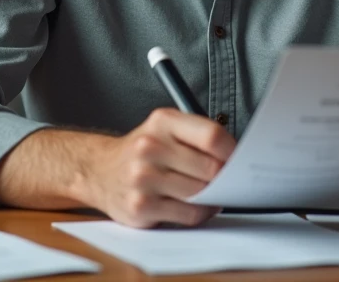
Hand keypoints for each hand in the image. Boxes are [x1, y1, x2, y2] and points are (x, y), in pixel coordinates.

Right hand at [79, 108, 235, 227]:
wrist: (98, 170)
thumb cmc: (142, 151)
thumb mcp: (164, 128)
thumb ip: (197, 137)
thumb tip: (237, 159)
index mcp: (162, 122)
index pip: (211, 135)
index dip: (232, 151)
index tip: (240, 159)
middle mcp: (150, 147)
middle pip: (209, 168)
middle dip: (225, 177)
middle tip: (230, 179)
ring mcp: (143, 179)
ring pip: (201, 194)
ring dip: (214, 197)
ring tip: (213, 192)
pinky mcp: (141, 207)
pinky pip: (188, 215)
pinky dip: (201, 212)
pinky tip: (199, 206)